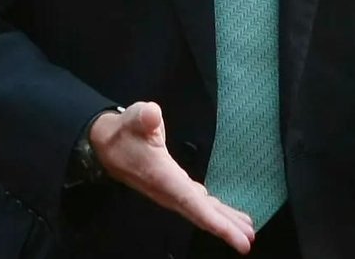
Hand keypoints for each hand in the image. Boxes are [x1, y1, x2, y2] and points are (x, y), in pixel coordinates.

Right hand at [91, 102, 255, 253]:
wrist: (105, 144)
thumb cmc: (125, 130)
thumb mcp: (135, 118)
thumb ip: (144, 117)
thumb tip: (151, 114)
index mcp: (163, 177)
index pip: (191, 203)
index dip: (214, 221)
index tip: (234, 235)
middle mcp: (168, 190)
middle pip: (200, 214)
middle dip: (225, 228)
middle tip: (249, 240)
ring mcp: (172, 191)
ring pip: (200, 211)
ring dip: (223, 221)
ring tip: (247, 231)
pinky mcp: (175, 187)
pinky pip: (198, 204)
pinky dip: (215, 212)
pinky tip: (227, 216)